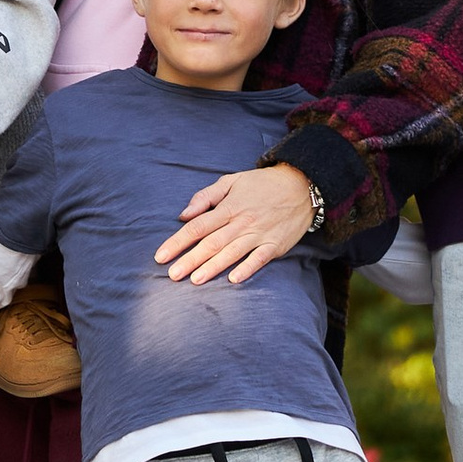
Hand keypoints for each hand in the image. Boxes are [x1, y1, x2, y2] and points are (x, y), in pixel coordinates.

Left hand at [156, 162, 316, 284]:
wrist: (301, 185)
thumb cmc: (261, 184)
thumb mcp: (231, 181)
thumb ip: (205, 197)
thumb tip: (183, 214)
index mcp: (229, 207)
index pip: (198, 226)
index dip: (178, 241)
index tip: (161, 255)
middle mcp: (242, 222)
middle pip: (211, 242)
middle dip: (190, 259)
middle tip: (172, 275)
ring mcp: (259, 234)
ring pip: (232, 252)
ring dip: (213, 267)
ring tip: (195, 280)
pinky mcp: (275, 245)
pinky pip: (259, 258)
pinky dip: (247, 268)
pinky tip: (234, 279)